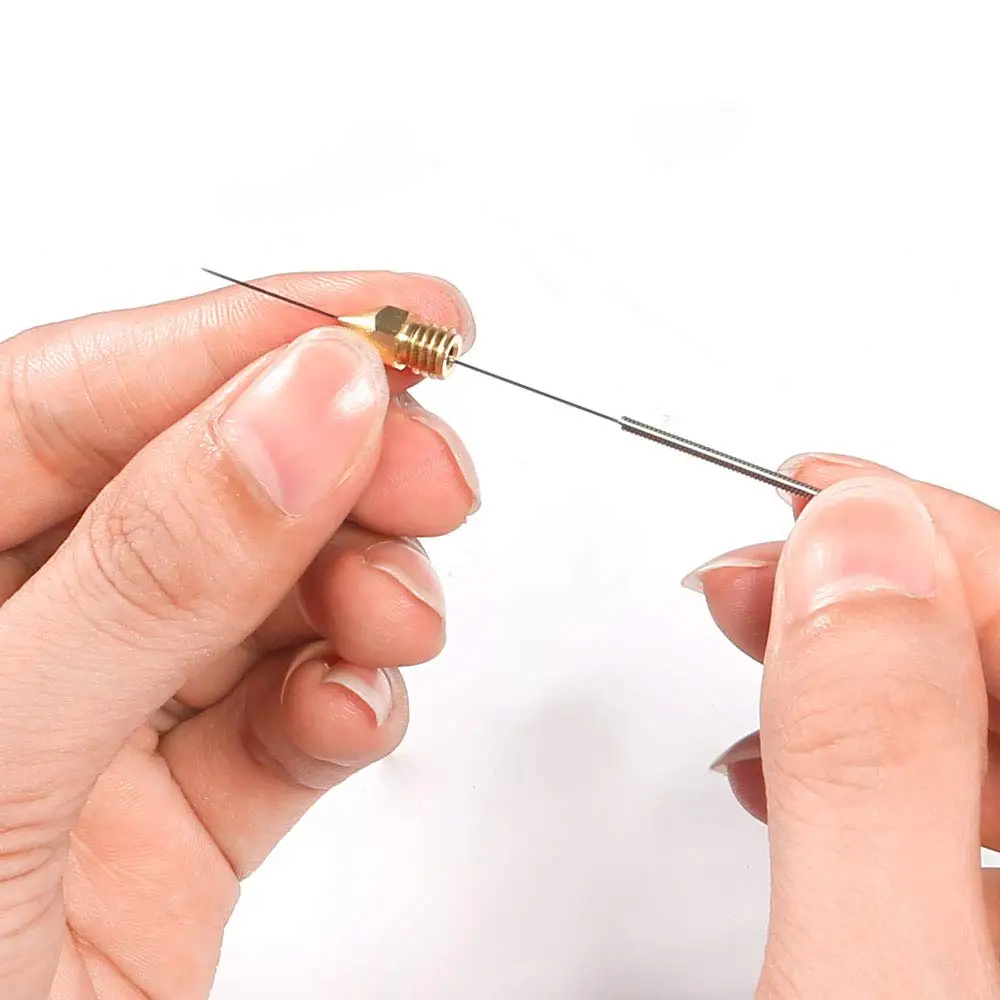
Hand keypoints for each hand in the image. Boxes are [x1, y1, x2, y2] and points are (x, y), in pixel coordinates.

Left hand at [0, 271, 477, 999]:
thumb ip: (155, 571)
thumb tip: (305, 410)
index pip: (88, 391)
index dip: (251, 334)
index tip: (396, 316)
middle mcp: (19, 627)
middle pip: (208, 480)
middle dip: (339, 466)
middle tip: (432, 470)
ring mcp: (107, 716)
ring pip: (272, 594)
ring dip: (360, 591)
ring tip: (395, 617)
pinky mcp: (183, 809)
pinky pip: (289, 718)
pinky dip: (346, 703)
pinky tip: (351, 711)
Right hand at [690, 461, 999, 995]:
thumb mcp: (872, 972)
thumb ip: (870, 757)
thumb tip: (856, 544)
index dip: (913, 527)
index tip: (802, 494)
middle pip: (995, 646)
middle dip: (865, 581)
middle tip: (758, 566)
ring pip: (955, 707)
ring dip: (844, 656)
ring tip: (753, 639)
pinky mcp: (962, 915)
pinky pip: (924, 785)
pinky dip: (845, 745)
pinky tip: (788, 760)